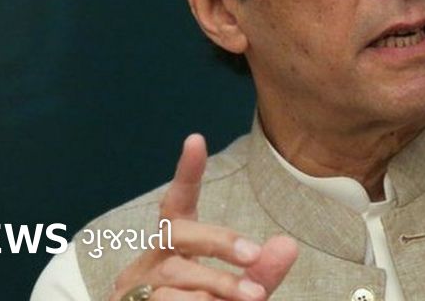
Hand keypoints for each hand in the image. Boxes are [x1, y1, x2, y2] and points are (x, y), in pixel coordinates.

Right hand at [109, 134, 298, 300]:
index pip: (178, 204)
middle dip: (219, 242)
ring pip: (172, 277)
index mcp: (175, 248)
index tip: (196, 140)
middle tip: (254, 255)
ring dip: (216, 286)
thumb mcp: (236, 294)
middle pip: (178, 234)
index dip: (186, 173)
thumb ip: (260, 273)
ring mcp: (136, 287)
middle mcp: (152, 261)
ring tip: (250, 298)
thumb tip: (288, 245)